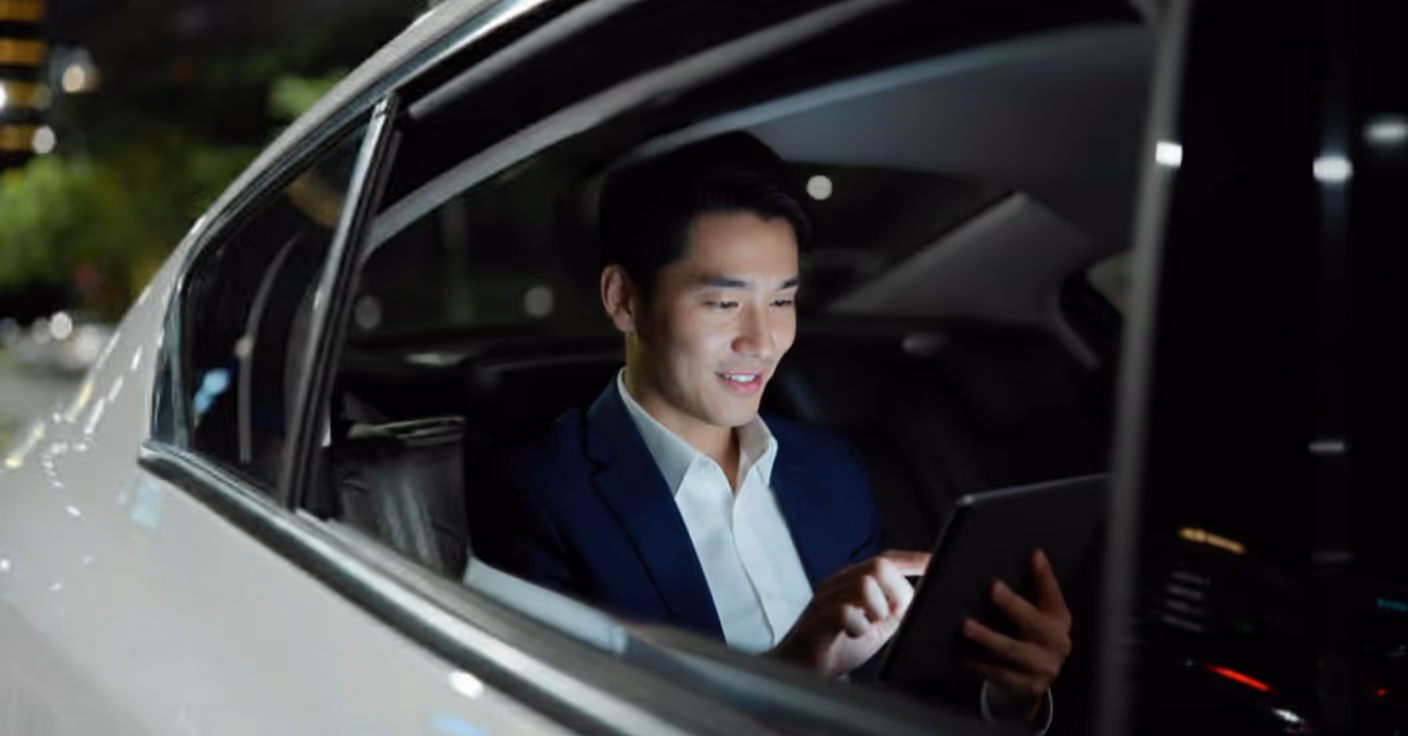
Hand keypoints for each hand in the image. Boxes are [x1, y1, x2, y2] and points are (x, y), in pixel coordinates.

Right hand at [771, 550, 929, 676]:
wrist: (801, 669)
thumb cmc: (835, 645)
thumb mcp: (875, 628)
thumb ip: (894, 612)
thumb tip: (915, 602)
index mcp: (853, 581)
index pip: (887, 559)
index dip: (912, 559)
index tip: (934, 561)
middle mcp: (840, 582)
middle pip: (879, 564)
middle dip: (896, 590)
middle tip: (892, 614)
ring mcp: (827, 598)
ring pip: (864, 584)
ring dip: (877, 609)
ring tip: (869, 625)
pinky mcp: (819, 617)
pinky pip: (846, 611)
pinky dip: (858, 626)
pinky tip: (854, 634)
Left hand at [962, 549, 1072, 722]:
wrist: (1030, 684)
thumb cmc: (1025, 638)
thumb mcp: (1032, 616)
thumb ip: (1021, 593)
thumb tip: (985, 562)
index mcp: (1058, 619)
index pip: (1053, 594)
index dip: (1045, 575)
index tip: (1034, 555)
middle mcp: (1056, 642)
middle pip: (1034, 622)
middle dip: (1013, 604)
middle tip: (994, 588)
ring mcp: (1044, 667)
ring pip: (1013, 650)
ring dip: (988, 637)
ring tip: (967, 626)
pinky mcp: (1028, 686)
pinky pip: (1001, 674)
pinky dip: (982, 664)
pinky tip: (966, 655)